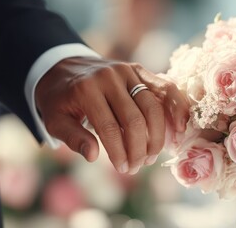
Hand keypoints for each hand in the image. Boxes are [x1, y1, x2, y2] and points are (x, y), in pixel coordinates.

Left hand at [35, 57, 188, 173]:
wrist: (66, 66)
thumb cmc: (61, 98)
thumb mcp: (54, 120)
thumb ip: (72, 138)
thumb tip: (93, 156)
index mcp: (86, 89)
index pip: (109, 128)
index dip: (119, 152)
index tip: (123, 169)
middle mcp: (110, 76)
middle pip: (134, 119)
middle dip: (139, 149)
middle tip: (138, 166)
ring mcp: (128, 70)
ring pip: (153, 106)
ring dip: (158, 135)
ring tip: (153, 155)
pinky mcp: (140, 69)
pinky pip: (165, 87)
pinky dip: (177, 107)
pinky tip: (181, 127)